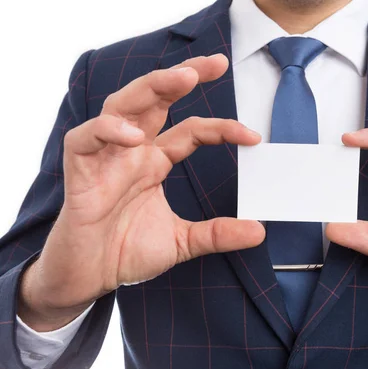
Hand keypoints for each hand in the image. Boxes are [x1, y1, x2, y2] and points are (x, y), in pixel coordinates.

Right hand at [19, 54, 264, 330]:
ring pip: (122, 106)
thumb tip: (258, 231)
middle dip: (183, 75)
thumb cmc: (126, 252)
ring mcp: (106, 158)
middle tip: (216, 63)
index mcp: (155, 162)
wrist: (89, 277)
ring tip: (183, 78)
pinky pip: (85, 138)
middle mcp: (132, 152)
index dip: (222, 128)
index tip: (253, 137)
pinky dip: (107, 131)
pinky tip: (134, 136)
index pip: (192, 130)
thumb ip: (218, 234)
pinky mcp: (80, 171)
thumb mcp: (182, 242)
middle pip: (155, 100)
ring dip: (151, 87)